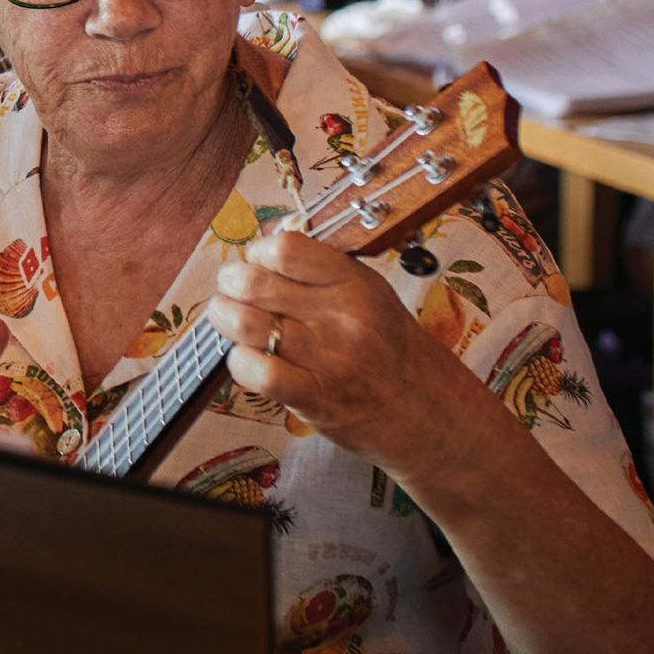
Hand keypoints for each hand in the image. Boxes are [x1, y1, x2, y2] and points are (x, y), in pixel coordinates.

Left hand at [206, 230, 487, 479]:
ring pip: (245, 323)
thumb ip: (318, 269)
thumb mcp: (368, 293)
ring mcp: (329, 359)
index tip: (256, 263)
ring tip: (232, 320)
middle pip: (253, 283)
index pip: (284, 248)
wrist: (428, 409)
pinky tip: (248, 359)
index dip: (256, 252)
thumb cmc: (387, 346)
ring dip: (225, 319)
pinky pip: (257, 371)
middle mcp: (342, 316)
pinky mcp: (316, 398)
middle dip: (229, 284)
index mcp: (354, 282)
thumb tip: (261, 243)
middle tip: (232, 292)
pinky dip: (240, 362)